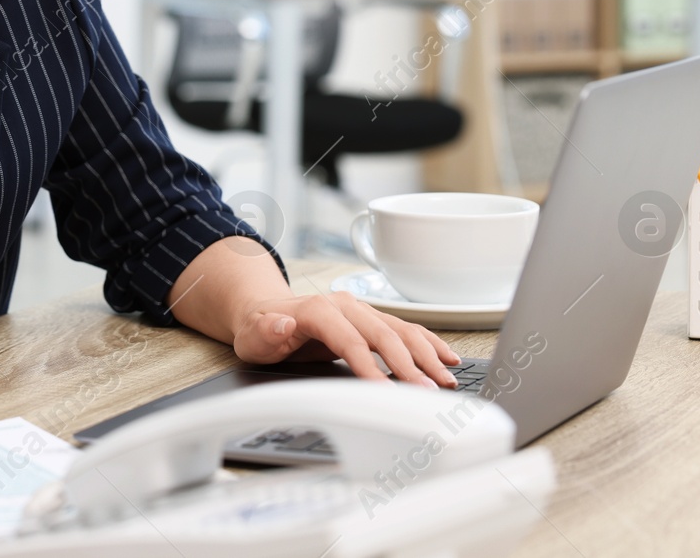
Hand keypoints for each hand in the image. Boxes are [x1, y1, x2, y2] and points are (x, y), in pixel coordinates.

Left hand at [232, 290, 460, 388]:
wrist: (264, 313)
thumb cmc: (260, 330)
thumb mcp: (252, 335)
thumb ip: (266, 330)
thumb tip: (281, 323)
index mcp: (318, 309)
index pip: (350, 341)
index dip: (370, 367)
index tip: (386, 392)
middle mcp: (344, 305)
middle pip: (384, 335)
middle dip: (409, 365)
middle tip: (428, 393)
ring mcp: (360, 310)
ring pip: (401, 330)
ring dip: (427, 355)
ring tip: (447, 379)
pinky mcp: (371, 319)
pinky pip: (405, 329)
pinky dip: (428, 344)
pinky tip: (447, 359)